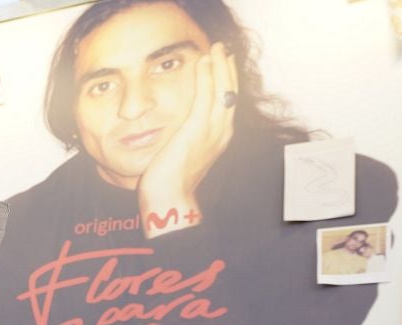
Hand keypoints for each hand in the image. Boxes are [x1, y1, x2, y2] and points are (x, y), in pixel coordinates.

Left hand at [137, 41, 236, 237]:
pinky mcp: (198, 129)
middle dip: (228, 68)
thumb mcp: (184, 153)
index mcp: (219, 138)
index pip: (227, 103)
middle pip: (231, 92)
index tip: (222, 63)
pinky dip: (207, 76)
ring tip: (217, 48)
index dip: (226, 81)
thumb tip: (182, 129)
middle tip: (223, 48)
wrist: (170, 198)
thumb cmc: (170, 180)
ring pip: (223, 90)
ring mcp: (213, 131)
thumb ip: (189, 138)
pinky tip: (204, 62)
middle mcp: (222, 133)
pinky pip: (206, 96)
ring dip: (220, 66)